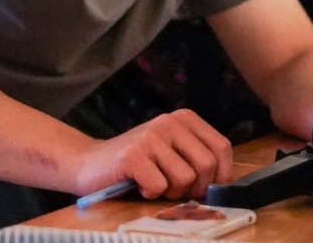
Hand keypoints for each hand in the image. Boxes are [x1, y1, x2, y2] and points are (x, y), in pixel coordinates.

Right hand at [67, 109, 232, 200]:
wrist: (88, 164)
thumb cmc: (137, 165)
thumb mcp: (173, 153)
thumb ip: (198, 159)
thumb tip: (225, 184)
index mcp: (184, 118)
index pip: (222, 148)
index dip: (220, 175)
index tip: (204, 188)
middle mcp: (169, 122)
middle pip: (207, 165)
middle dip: (194, 187)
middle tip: (172, 188)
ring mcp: (150, 136)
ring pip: (185, 178)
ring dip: (170, 192)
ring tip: (152, 182)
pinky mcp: (133, 155)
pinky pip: (159, 187)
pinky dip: (149, 193)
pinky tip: (137, 183)